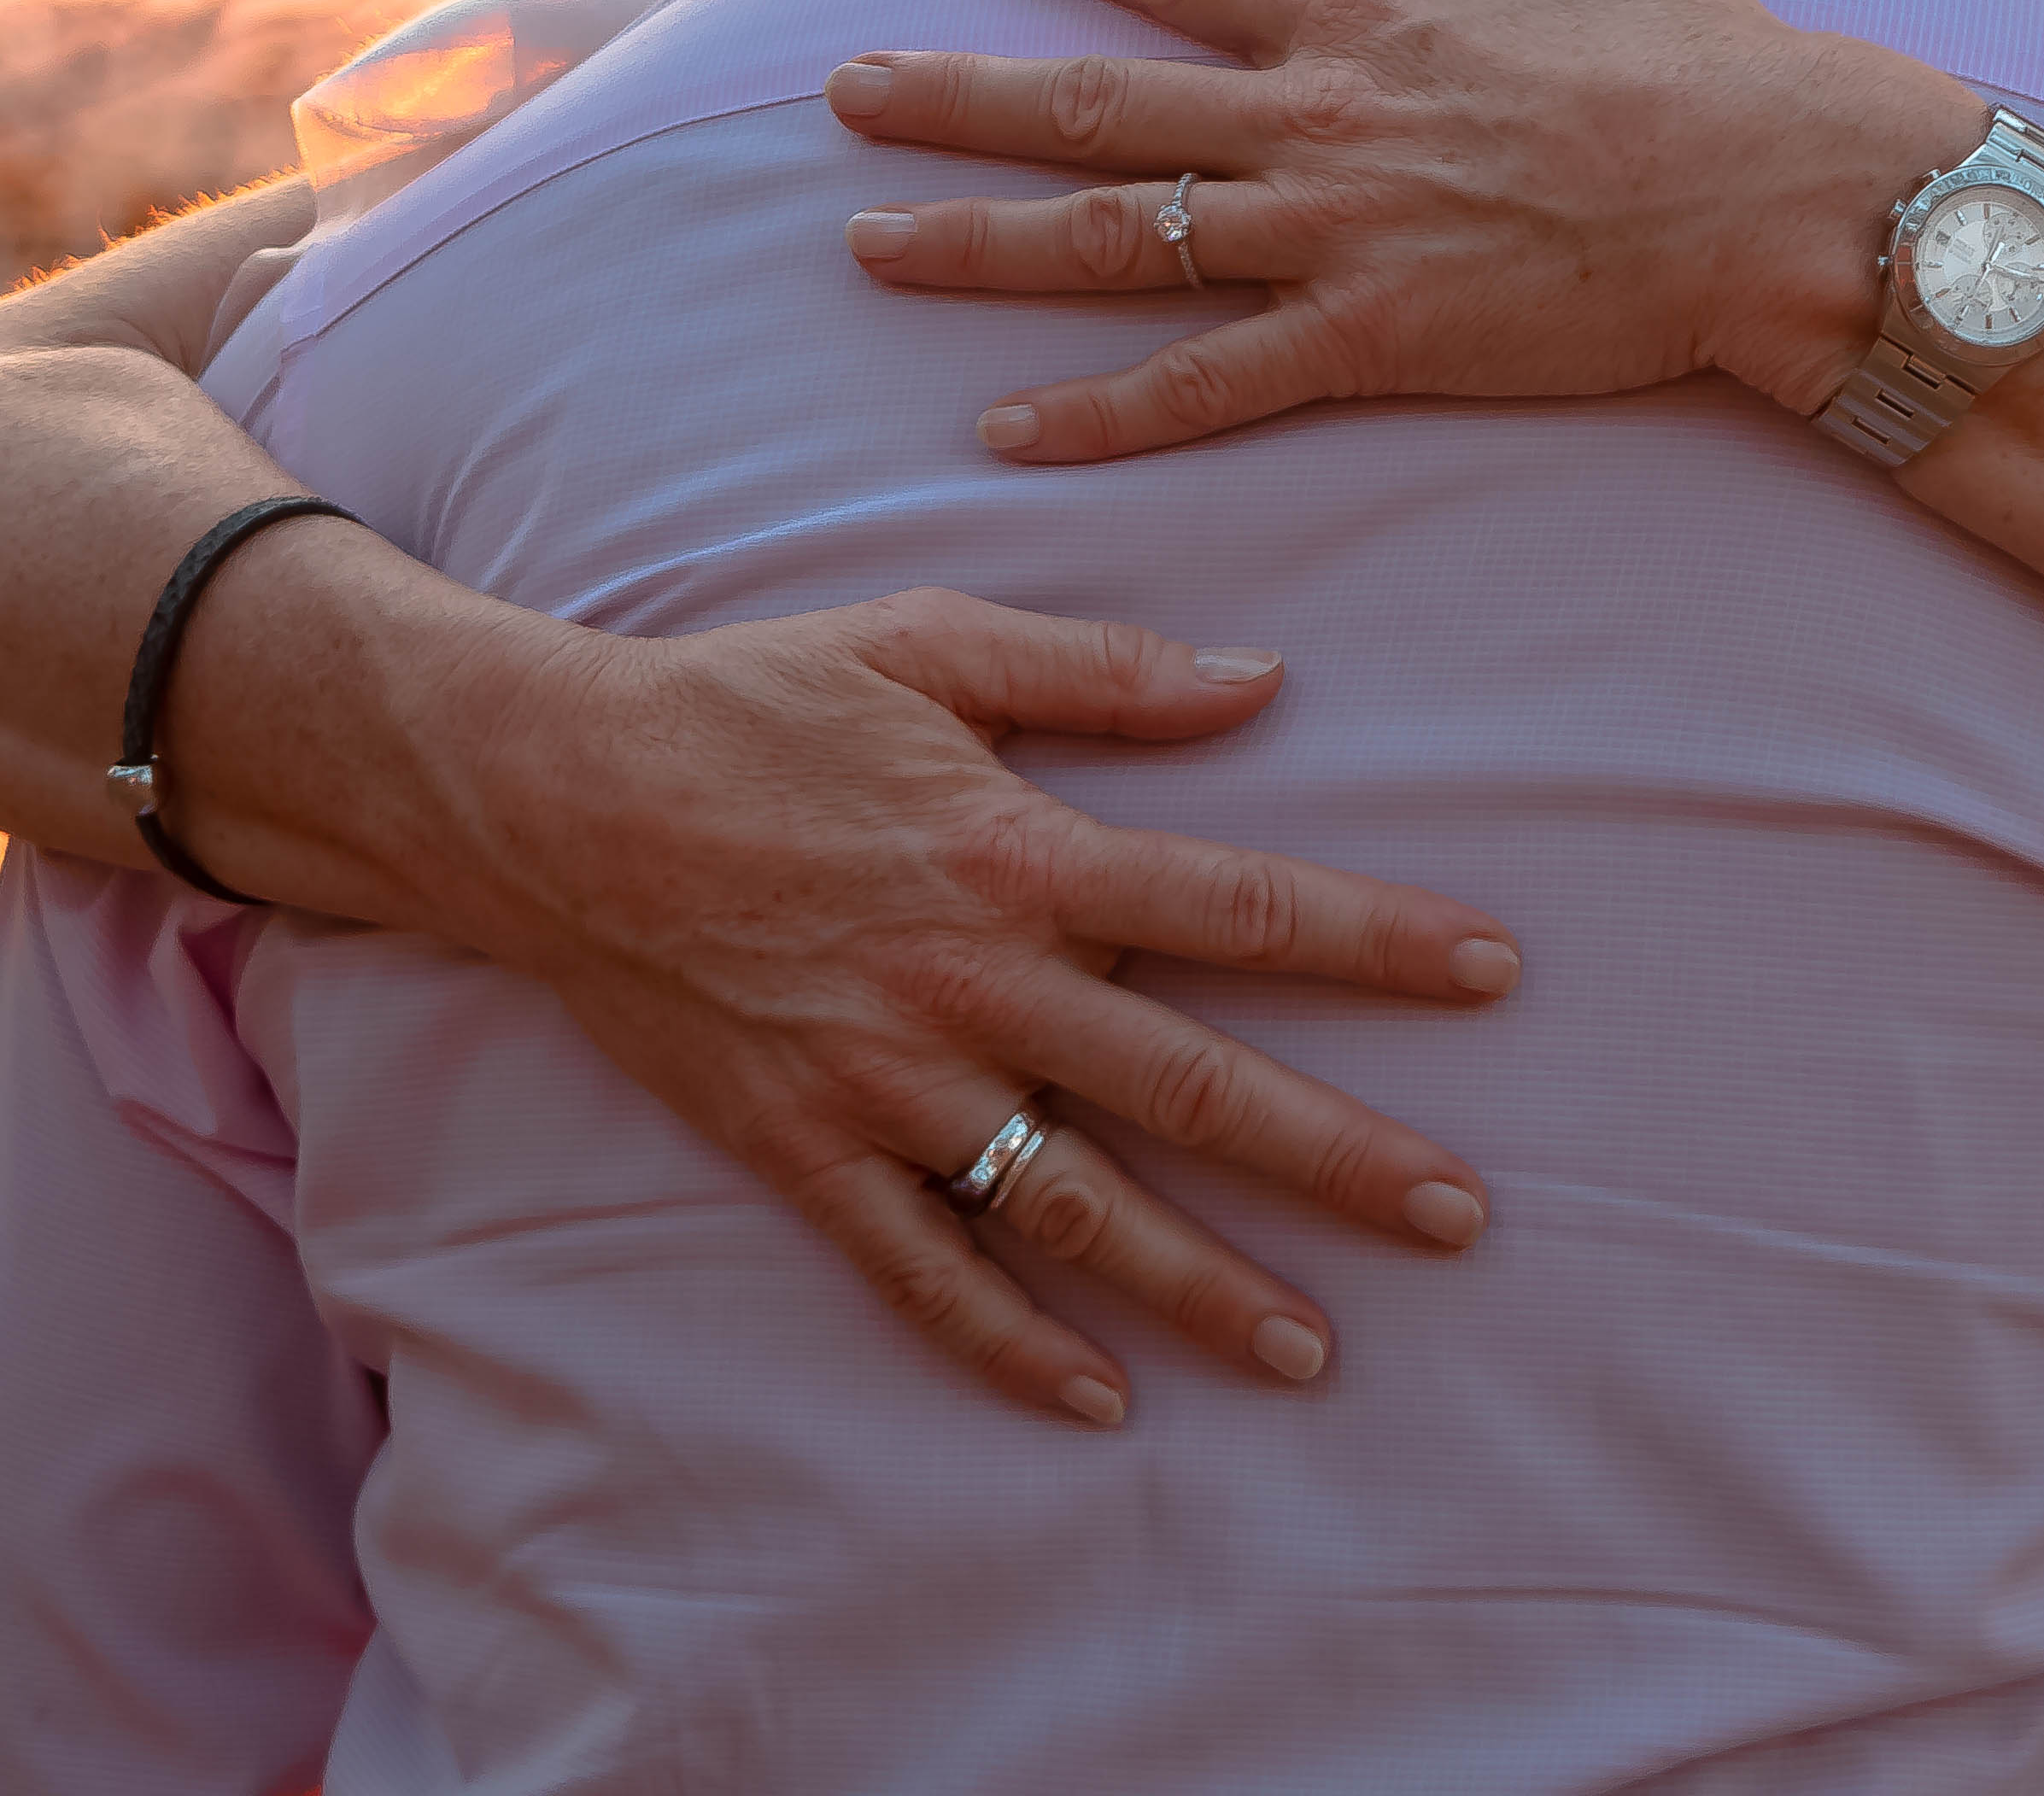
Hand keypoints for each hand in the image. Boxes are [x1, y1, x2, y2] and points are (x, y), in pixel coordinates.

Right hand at [418, 584, 1519, 1430]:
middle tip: (1459, 1216)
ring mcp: (885, 1080)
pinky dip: (1007, 1346)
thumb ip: (1100, 665)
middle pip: (1190, 1082)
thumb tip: (1261, 680)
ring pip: (1072, 1204)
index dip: (1375, 937)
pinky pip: (920, 1271)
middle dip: (1335, 1154)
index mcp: (1017, 848)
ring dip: (1199, 1284)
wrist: (548, 798)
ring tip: (1314, 1352)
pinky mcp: (802, 1149)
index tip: (1495, 967)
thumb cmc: (749, 702)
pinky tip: (1099, 1401)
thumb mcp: (925, 641)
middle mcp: (969, 982)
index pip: (1238, 900)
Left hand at [824, 0, 1974, 460]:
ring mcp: (1336, 232)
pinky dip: (1095, 414)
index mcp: (1364, 12)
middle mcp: (1320, 116)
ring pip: (1114, 239)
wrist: (1779, 191)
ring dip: (978, 244)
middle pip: (1096, 103)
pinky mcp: (1373, 340)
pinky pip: (1204, 384)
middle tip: (845, 90)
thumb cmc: (1707, 53)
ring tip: (867, 243)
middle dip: (955, 96)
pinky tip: (1002, 433)